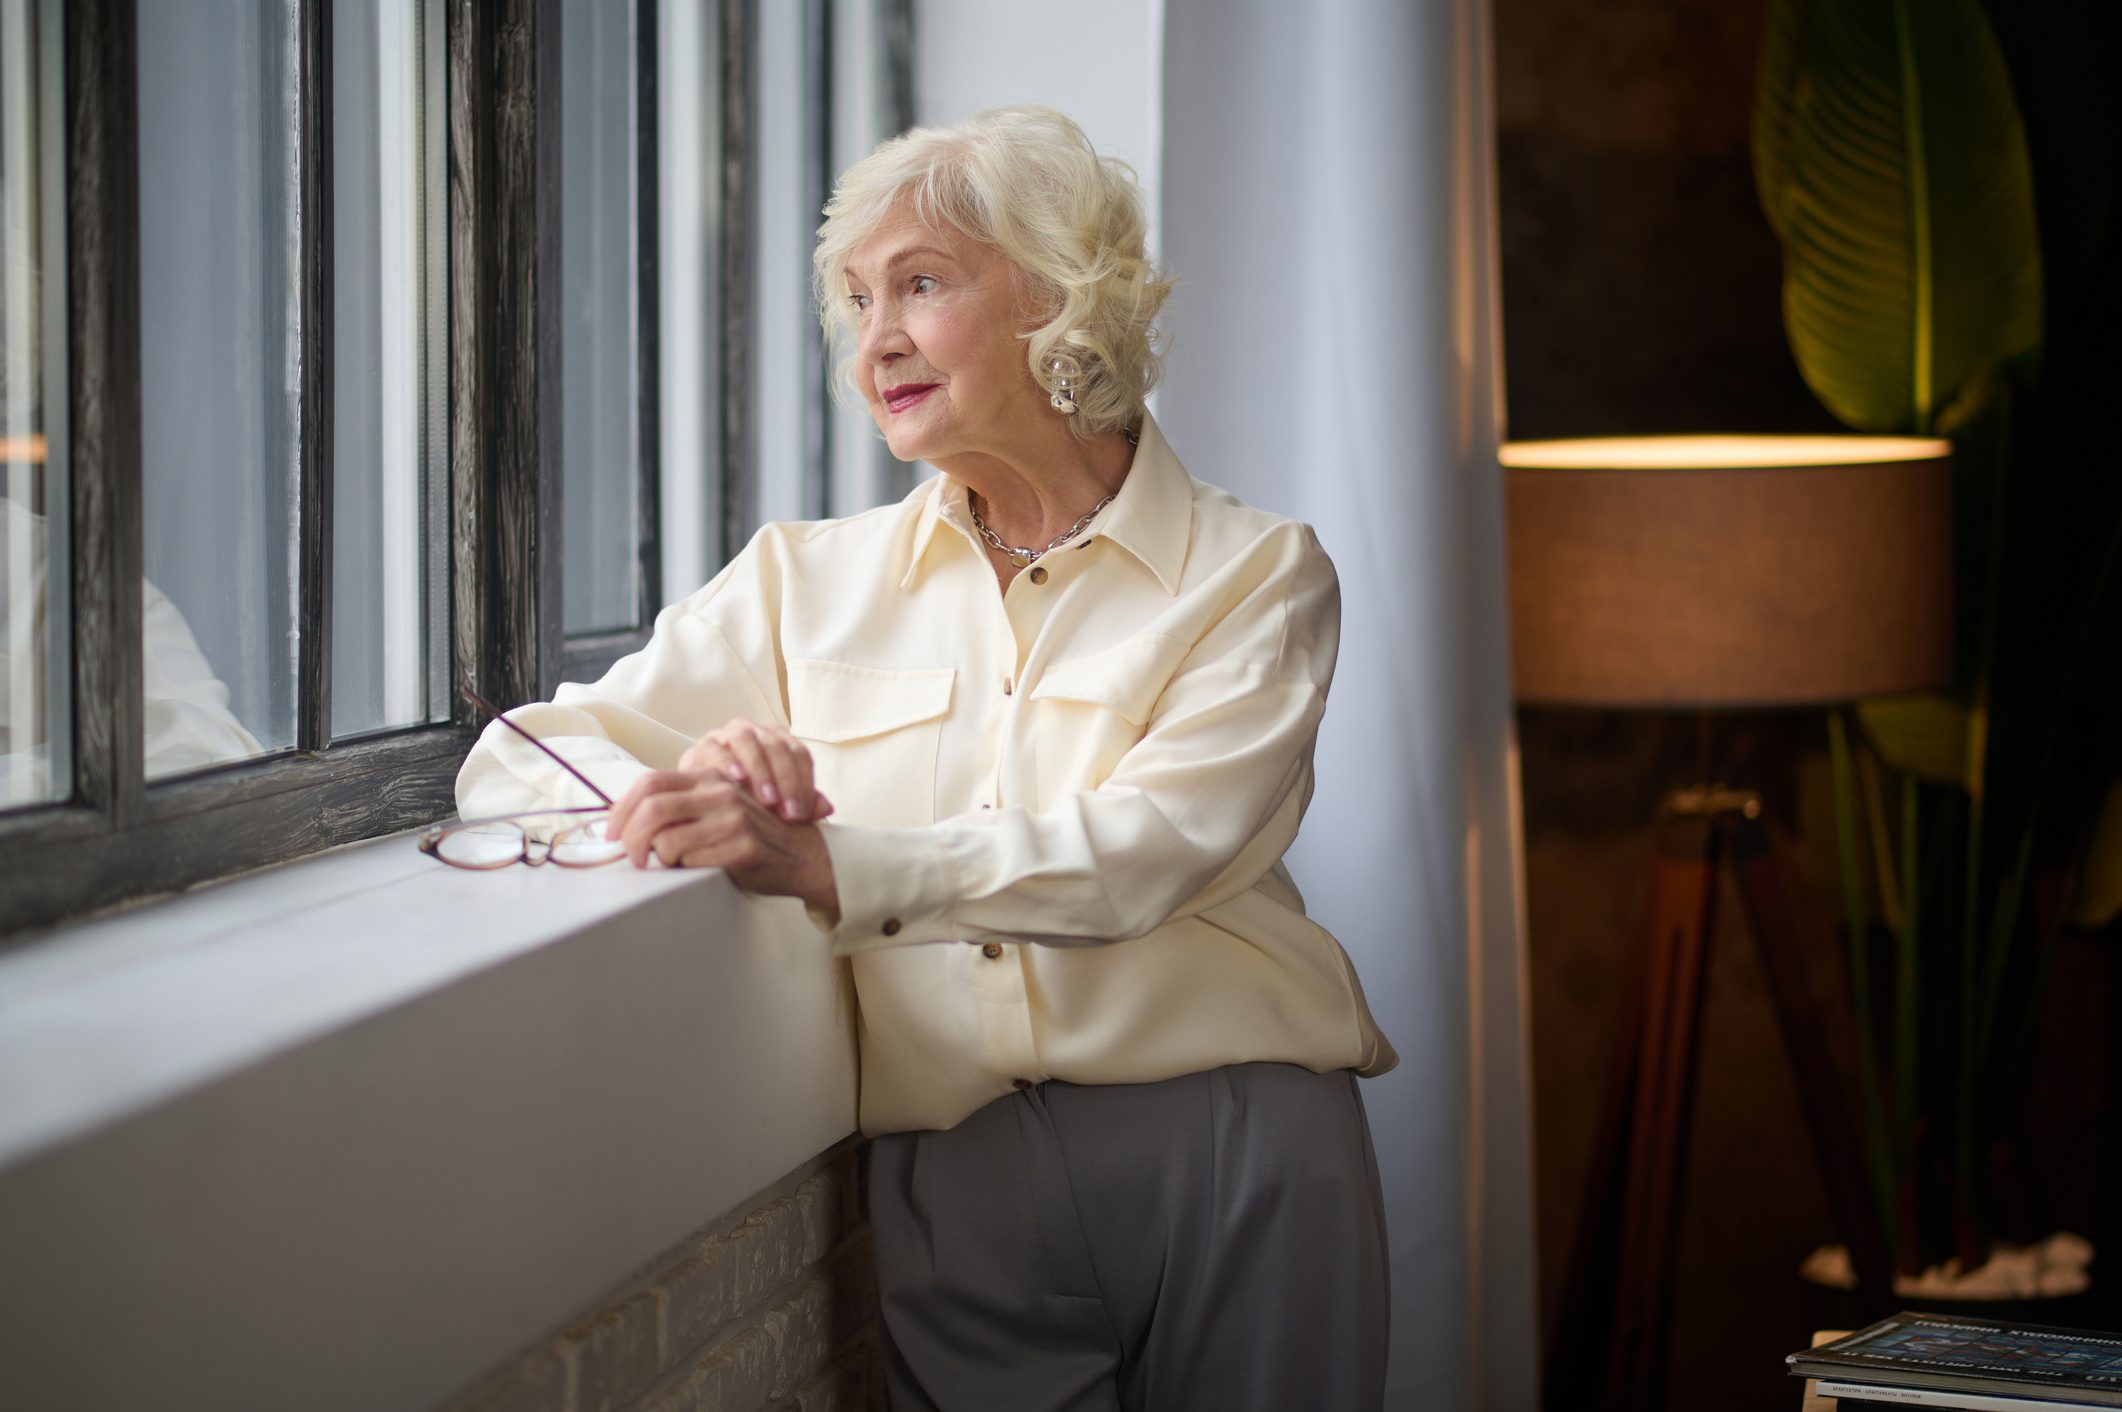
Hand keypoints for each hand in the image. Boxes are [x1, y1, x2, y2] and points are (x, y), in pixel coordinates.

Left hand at [605, 770, 840, 918]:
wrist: (805, 856)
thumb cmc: (753, 835)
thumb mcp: (718, 807)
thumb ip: (683, 805)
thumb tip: (626, 822)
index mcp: (709, 777)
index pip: (649, 782)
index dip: (621, 809)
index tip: (612, 834)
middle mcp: (720, 792)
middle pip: (652, 808)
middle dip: (630, 838)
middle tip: (631, 858)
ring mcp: (732, 818)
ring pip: (667, 839)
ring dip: (660, 858)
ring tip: (671, 864)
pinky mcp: (741, 847)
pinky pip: (692, 861)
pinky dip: (684, 869)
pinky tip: (698, 869)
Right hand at [677, 718, 833, 822]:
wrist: (706, 804)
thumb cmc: (748, 802)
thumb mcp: (778, 806)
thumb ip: (803, 805)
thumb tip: (826, 808)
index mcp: (778, 741)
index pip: (799, 754)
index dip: (804, 783)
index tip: (802, 814)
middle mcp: (755, 732)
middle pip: (776, 745)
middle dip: (785, 780)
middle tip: (788, 813)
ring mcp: (727, 736)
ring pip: (747, 739)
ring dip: (760, 769)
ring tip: (767, 799)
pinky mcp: (703, 746)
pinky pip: (715, 748)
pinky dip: (727, 762)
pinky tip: (736, 780)